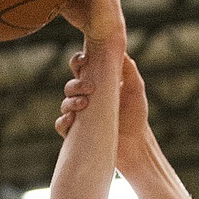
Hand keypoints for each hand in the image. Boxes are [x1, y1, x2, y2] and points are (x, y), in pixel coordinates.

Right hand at [56, 54, 149, 168]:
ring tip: (84, 104)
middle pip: (70, 86)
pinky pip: (61, 125)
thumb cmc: (137, 116)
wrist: (135, 145)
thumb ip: (129, 71)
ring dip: (70, 102)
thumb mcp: (136, 90)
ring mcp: (80, 117)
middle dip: (75, 84)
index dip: (78, 61)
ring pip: (64, 104)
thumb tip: (121, 52)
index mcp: (97, 84)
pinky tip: (72, 119)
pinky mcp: (76, 134)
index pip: (81, 69)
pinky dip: (63, 120)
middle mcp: (86, 99)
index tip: (84, 60)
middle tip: (89, 88)